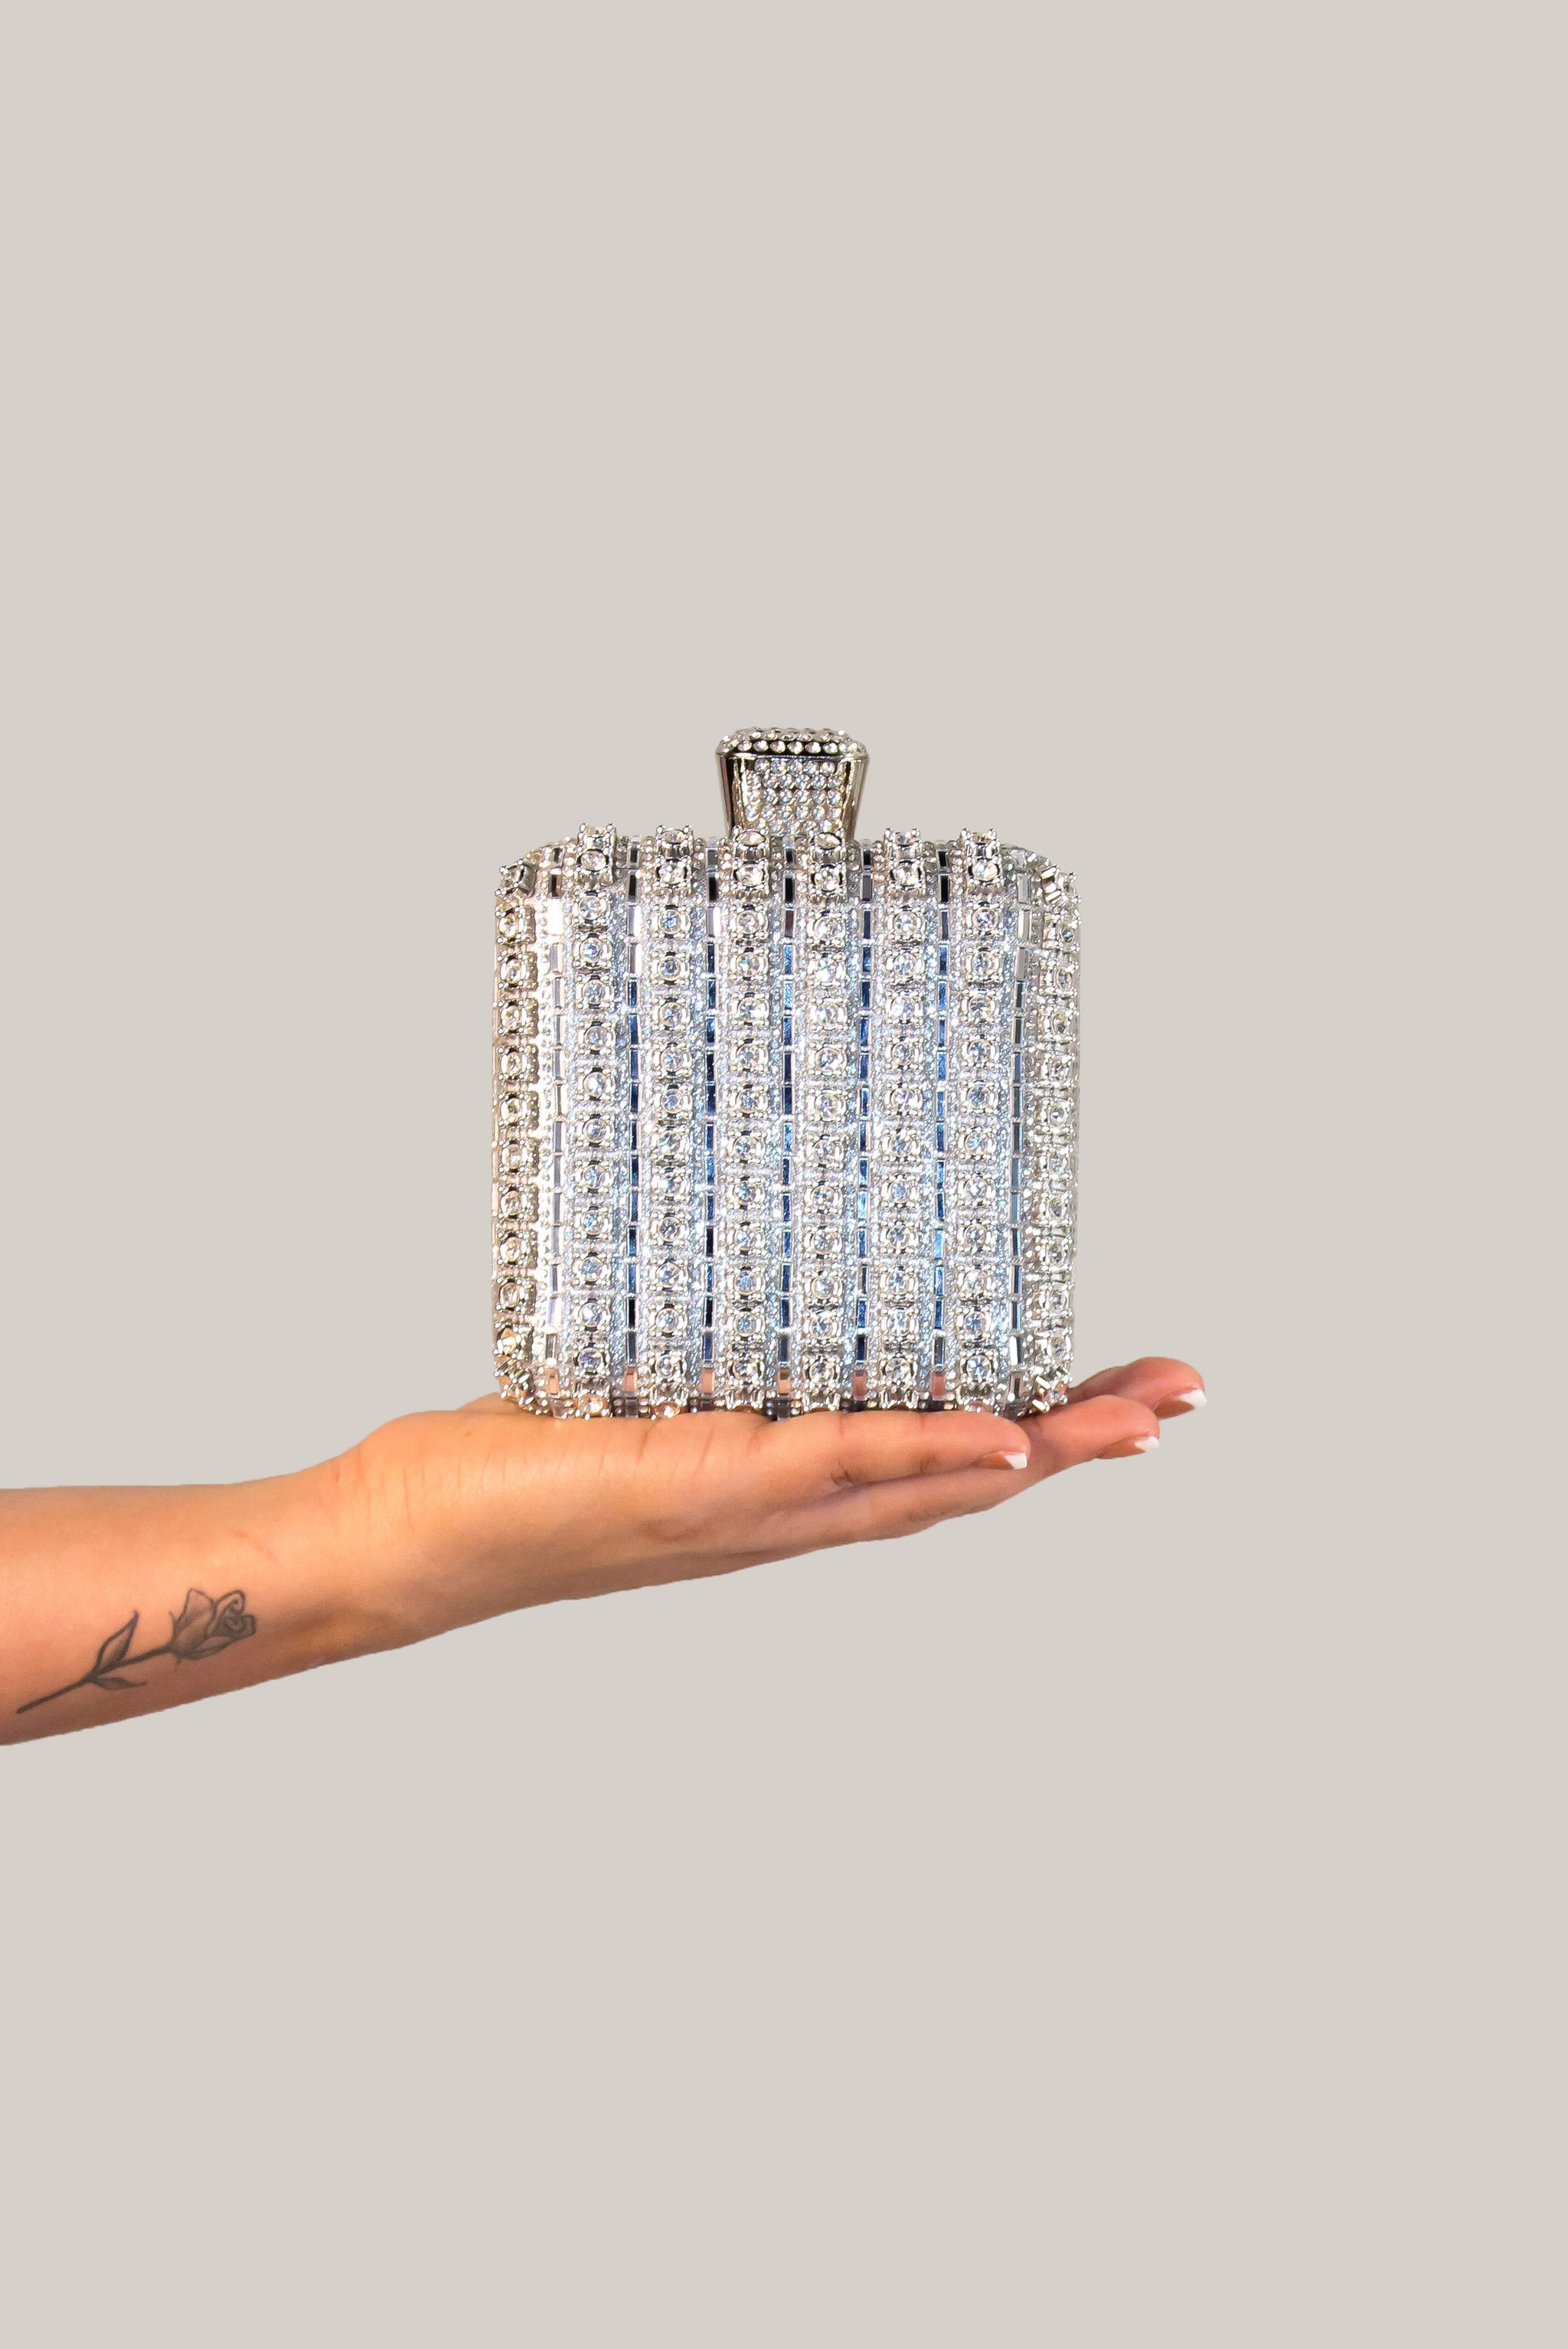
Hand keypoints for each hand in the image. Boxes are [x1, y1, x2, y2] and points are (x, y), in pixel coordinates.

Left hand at [341, 1357, 1206, 1647]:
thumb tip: (712, 1279)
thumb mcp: (618, 1400)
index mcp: (774, 1497)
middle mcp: (782, 1517)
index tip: (1115, 1396)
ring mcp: (753, 1509)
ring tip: (1141, 1415)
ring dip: (1042, 1449)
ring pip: (927, 1481)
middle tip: (1182, 1398)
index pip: (926, 1466)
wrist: (406, 1547)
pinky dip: (926, 1454)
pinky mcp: (707, 1484)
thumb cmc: (499, 1475)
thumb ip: (679, 1361)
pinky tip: (1000, 1437)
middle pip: (963, 1485)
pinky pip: (840, 1466)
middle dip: (1080, 1443)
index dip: (1028, 1437)